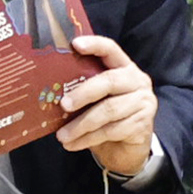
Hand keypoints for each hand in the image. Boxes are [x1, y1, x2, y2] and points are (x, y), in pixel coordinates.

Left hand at [54, 32, 157, 176]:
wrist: (128, 149)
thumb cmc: (107, 119)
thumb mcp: (96, 100)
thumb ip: (83, 90)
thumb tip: (49, 90)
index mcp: (124, 68)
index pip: (111, 49)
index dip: (94, 44)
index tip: (75, 44)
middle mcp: (138, 81)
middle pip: (109, 81)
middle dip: (83, 93)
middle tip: (63, 105)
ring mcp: (143, 103)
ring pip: (108, 111)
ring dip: (81, 125)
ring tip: (62, 136)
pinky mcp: (142, 124)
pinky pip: (111, 130)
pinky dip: (88, 139)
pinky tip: (73, 144)